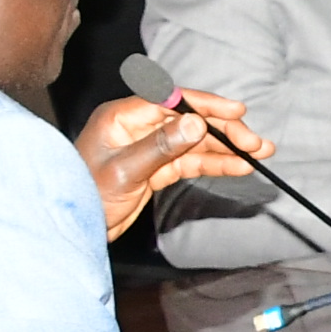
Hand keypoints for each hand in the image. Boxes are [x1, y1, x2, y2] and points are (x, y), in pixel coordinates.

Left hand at [77, 90, 255, 239]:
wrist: (71, 230)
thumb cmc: (84, 196)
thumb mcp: (124, 171)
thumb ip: (161, 146)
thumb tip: (196, 123)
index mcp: (122, 117)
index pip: (172, 101)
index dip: (206, 105)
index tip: (237, 112)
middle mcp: (137, 127)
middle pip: (189, 121)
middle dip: (225, 130)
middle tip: (255, 143)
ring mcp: (148, 147)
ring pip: (195, 142)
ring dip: (227, 148)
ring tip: (259, 154)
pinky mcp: (155, 168)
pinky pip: (190, 161)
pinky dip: (214, 163)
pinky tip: (237, 166)